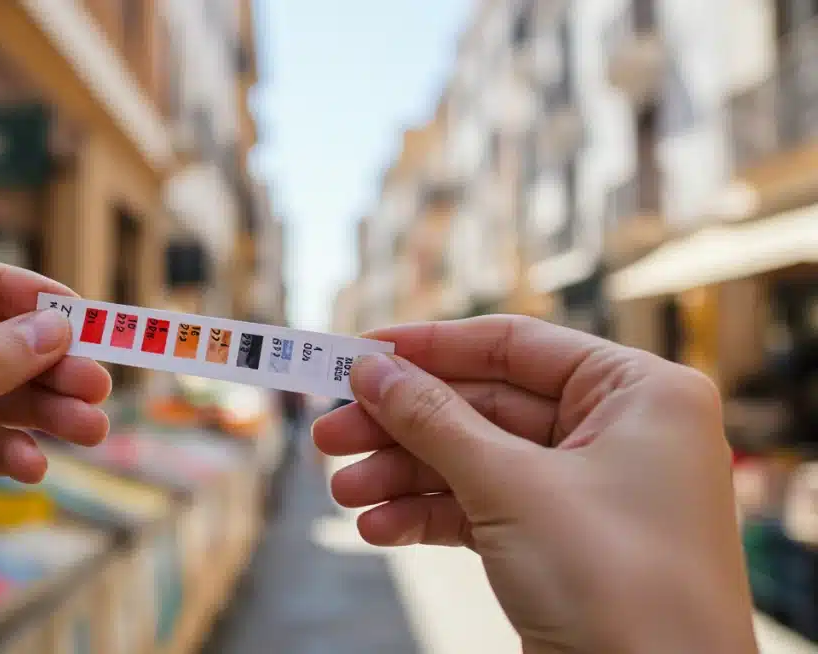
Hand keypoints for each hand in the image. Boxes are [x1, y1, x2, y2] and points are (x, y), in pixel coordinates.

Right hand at [313, 316, 755, 652]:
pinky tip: (380, 529)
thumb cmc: (622, 587)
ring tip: (345, 492)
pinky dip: (430, 517)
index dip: (431, 347)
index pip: (516, 345)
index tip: (361, 352)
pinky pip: (484, 510)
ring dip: (404, 476)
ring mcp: (590, 492)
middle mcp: (619, 433)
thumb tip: (373, 368)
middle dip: (402, 425)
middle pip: (483, 406)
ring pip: (475, 461)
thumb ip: (434, 419)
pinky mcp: (563, 545)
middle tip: (332, 435)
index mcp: (638, 392)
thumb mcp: (513, 488)